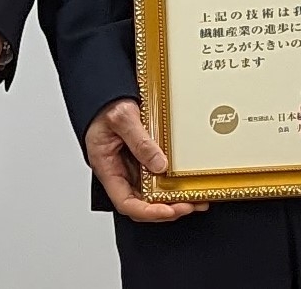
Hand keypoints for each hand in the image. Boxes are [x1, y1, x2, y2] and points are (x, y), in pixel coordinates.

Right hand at [84, 99, 205, 222]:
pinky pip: (157, 177)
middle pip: (142, 202)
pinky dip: (172, 184)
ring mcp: (132, 166)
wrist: (107, 89)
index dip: (147, 212)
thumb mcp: (121, 118)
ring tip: (196, 198)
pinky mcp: (142, 158)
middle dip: (167, 209)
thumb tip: (159, 165)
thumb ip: (140, 142)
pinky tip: (187, 183)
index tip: (168, 210)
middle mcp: (120, 171)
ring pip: (152, 193)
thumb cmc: (104, 104)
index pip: (125, 202)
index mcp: (107, 167)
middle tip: (189, 205)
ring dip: (174, 199)